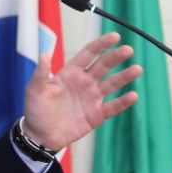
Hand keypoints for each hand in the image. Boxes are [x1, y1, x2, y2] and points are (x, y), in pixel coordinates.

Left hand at [20, 32, 139, 150]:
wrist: (40, 136)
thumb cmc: (36, 111)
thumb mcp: (34, 90)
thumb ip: (41, 73)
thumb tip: (43, 54)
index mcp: (71, 73)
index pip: (89, 54)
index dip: (101, 44)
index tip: (115, 36)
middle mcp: (84, 82)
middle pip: (104, 66)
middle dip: (116, 57)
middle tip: (128, 50)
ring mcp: (92, 98)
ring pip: (112, 84)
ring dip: (125, 76)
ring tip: (137, 69)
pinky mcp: (96, 114)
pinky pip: (113, 106)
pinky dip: (123, 101)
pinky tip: (133, 95)